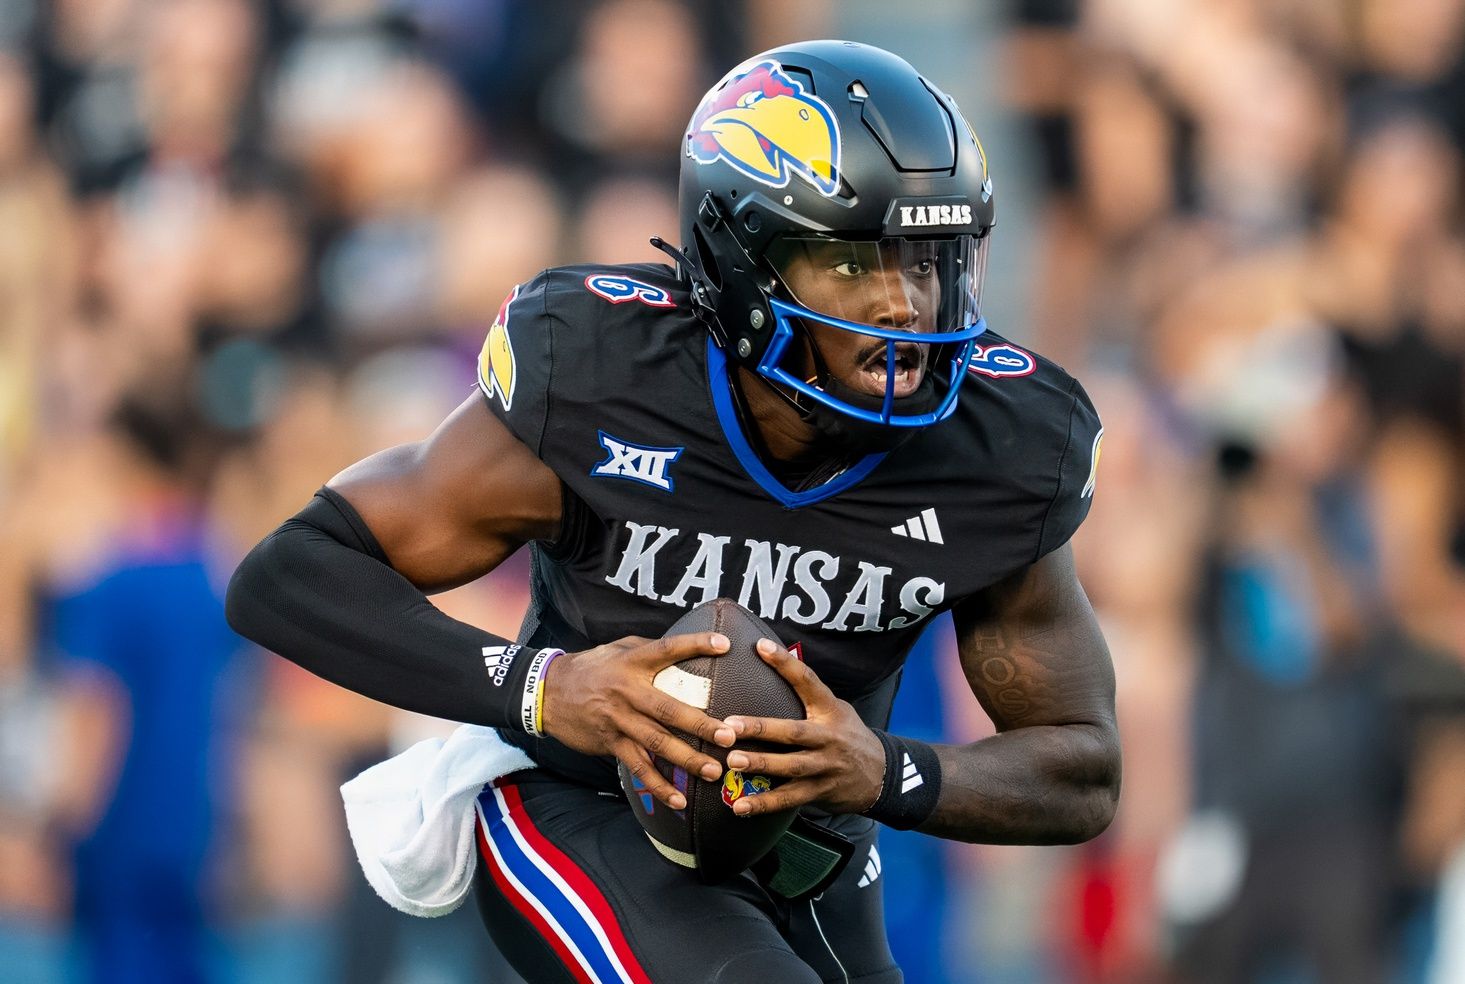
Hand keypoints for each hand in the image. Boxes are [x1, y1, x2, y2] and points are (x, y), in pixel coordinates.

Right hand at [540, 633, 737, 810]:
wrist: (547, 692)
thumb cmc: (590, 667)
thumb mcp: (617, 648)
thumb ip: (648, 649)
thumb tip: (686, 648)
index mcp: (631, 662)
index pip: (666, 650)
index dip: (694, 644)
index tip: (723, 645)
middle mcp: (626, 692)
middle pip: (668, 709)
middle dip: (700, 725)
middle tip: (728, 736)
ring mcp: (618, 720)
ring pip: (657, 743)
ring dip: (687, 760)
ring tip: (713, 770)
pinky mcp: (611, 743)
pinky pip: (638, 767)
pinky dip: (658, 786)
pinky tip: (679, 800)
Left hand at [722, 639, 886, 816]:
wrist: (881, 776)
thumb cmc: (847, 735)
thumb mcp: (835, 709)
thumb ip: (808, 695)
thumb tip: (771, 662)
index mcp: (830, 710)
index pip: (807, 681)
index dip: (786, 663)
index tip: (760, 647)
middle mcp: (829, 737)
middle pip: (793, 731)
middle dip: (761, 728)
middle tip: (730, 725)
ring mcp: (825, 766)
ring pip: (790, 766)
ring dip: (760, 765)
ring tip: (731, 762)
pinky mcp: (820, 791)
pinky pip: (790, 799)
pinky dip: (765, 804)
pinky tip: (740, 807)